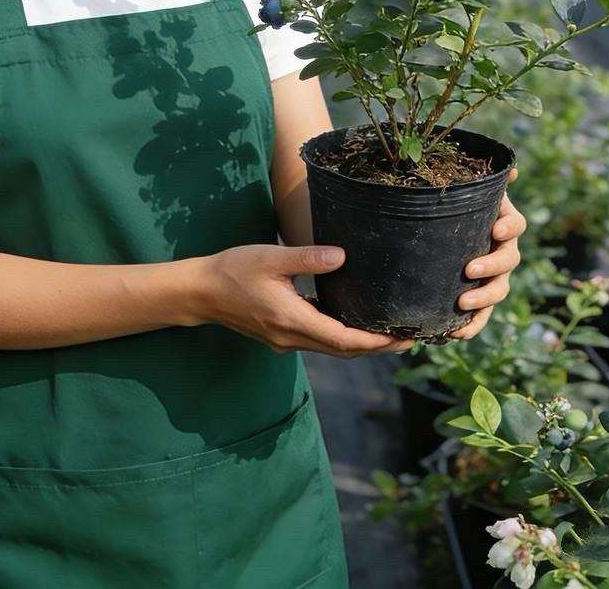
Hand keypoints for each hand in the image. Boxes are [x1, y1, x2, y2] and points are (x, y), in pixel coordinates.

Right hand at [197, 244, 415, 357]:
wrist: (200, 292)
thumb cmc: (233, 270)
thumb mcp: (271, 257)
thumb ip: (308, 258)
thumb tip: (343, 257)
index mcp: (292, 320)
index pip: (344, 340)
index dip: (376, 342)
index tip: (403, 338)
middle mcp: (291, 338)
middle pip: (343, 351)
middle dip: (376, 347)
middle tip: (408, 338)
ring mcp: (284, 340)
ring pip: (331, 349)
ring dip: (359, 344)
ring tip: (387, 332)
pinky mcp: (279, 336)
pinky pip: (318, 342)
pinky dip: (340, 337)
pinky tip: (351, 322)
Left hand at [450, 165, 525, 339]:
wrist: (446, 237)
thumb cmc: (459, 210)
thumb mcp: (469, 195)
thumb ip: (483, 183)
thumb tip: (513, 169)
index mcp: (503, 225)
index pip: (516, 225)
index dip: (510, 228)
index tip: (497, 230)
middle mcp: (504, 252)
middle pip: (509, 261)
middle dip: (492, 266)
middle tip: (470, 270)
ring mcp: (495, 278)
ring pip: (499, 291)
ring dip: (483, 300)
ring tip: (461, 303)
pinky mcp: (480, 300)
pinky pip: (481, 317)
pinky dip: (471, 326)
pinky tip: (453, 333)